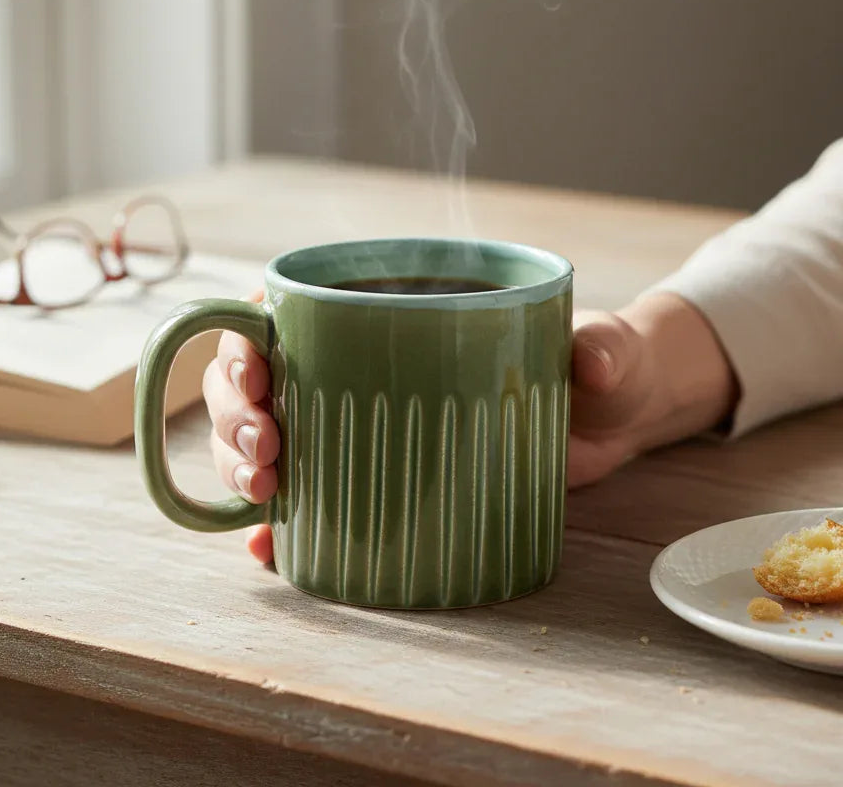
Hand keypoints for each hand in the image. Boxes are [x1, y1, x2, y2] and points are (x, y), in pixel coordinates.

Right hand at [204, 291, 736, 564]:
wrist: (615, 418)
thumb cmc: (599, 364)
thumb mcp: (604, 350)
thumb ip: (603, 346)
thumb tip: (591, 363)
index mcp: (395, 312)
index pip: (290, 309)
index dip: (247, 333)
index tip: (254, 366)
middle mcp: (360, 364)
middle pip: (261, 379)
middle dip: (237, 410)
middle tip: (267, 443)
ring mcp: (363, 423)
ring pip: (268, 436)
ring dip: (241, 462)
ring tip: (266, 490)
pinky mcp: (383, 476)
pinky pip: (310, 495)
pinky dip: (280, 522)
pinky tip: (269, 543)